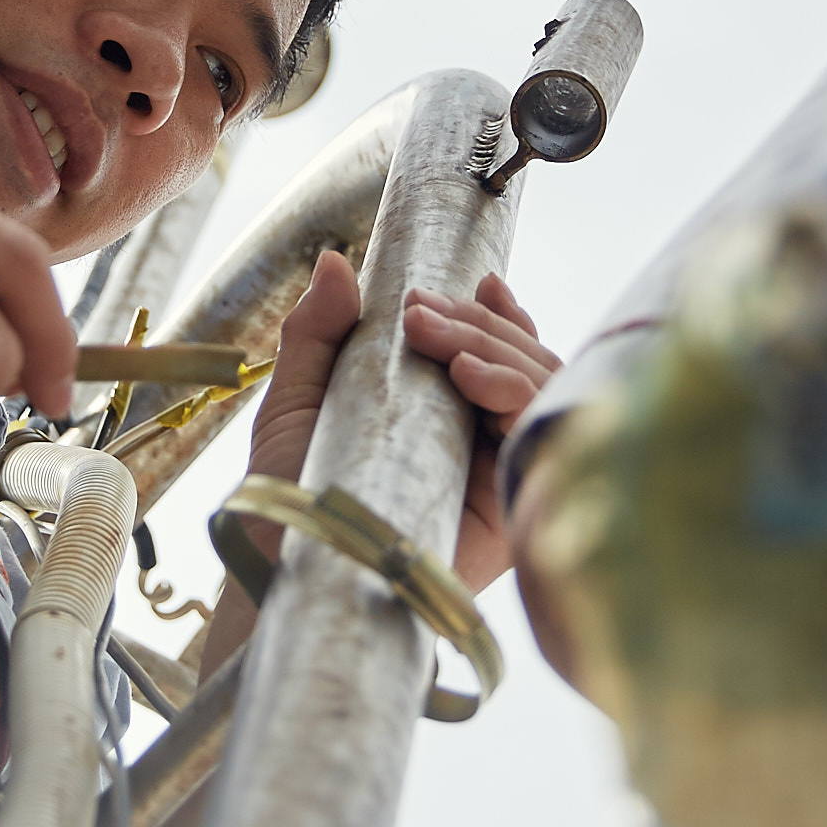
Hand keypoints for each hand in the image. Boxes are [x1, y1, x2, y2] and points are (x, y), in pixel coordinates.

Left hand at [245, 252, 562, 592]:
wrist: (285, 565)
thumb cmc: (292, 495)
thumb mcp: (298, 398)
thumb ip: (318, 332)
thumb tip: (337, 261)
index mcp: (446, 414)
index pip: (500, 355)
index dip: (499, 316)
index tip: (479, 283)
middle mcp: (483, 443)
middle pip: (523, 362)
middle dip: (480, 324)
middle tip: (420, 311)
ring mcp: (501, 474)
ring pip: (540, 388)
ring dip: (497, 349)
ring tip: (442, 342)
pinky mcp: (512, 511)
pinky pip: (539, 436)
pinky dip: (515, 395)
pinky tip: (472, 379)